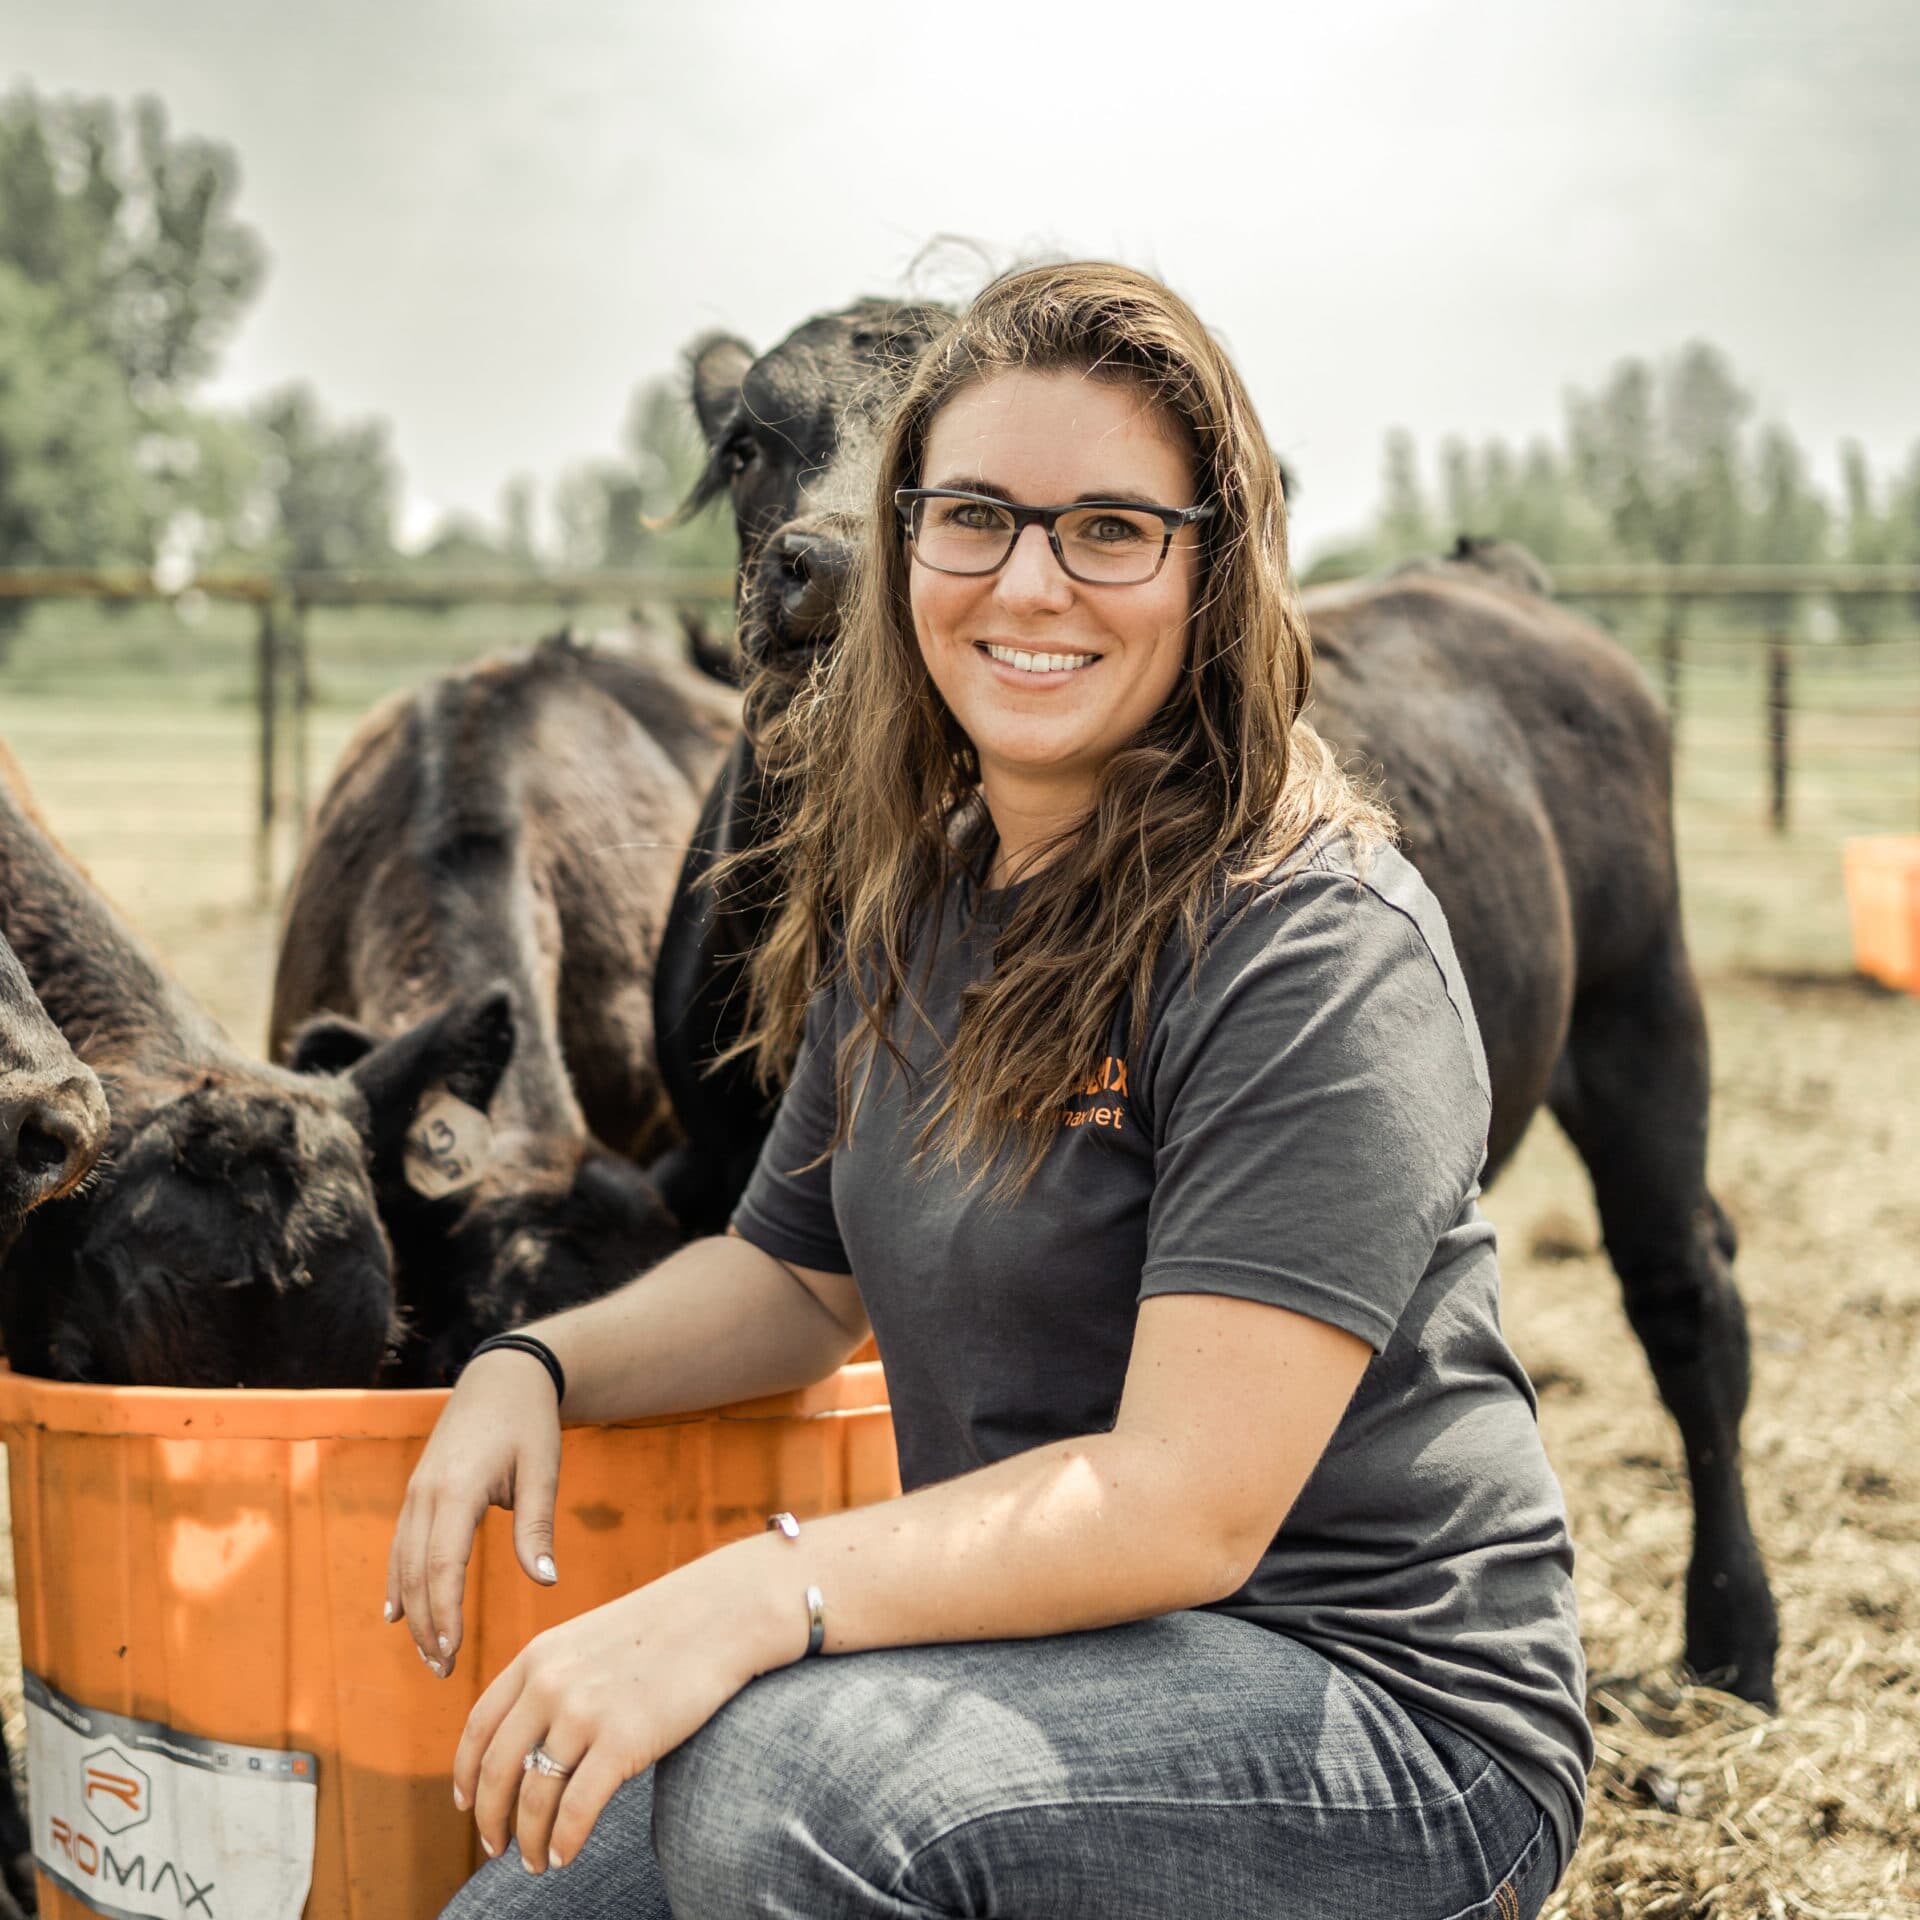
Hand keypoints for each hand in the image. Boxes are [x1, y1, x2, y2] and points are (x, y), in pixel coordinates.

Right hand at [387, 1348, 561, 1676]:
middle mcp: (426, 1493)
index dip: (445, 1612)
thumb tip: (546, 1581)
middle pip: (415, 1572)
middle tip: (443, 1671)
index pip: (441, 1565)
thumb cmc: (528, 1421)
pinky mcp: (418, 1491)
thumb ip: (537, 1526)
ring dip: (412, 1611)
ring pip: (402, 1563)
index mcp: (456, 1488)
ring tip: (429, 1655)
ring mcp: (416, 1491)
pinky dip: (398, 1582)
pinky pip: (401, 1545)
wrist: (502, 1376)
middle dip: (427, 1625)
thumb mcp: (542, 1468)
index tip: (454, 1651)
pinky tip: (399, 1614)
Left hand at [453, 1546, 794, 1872]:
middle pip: (497, 1770)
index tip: (466, 1806)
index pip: (478, 1728)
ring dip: (529, 1840)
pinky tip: (563, 1856)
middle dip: (491, 1819)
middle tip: (496, 1847)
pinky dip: (563, 1841)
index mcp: (538, 1657)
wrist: (721, 1613)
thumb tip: (528, 1739)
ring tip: (537, 1861)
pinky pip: (577, 1809)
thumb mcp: (588, 1640)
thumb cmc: (661, 1631)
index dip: (465, 1774)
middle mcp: (550, 1684)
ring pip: (535, 1797)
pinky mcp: (623, 1740)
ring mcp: (585, 1713)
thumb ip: (553, 1678)